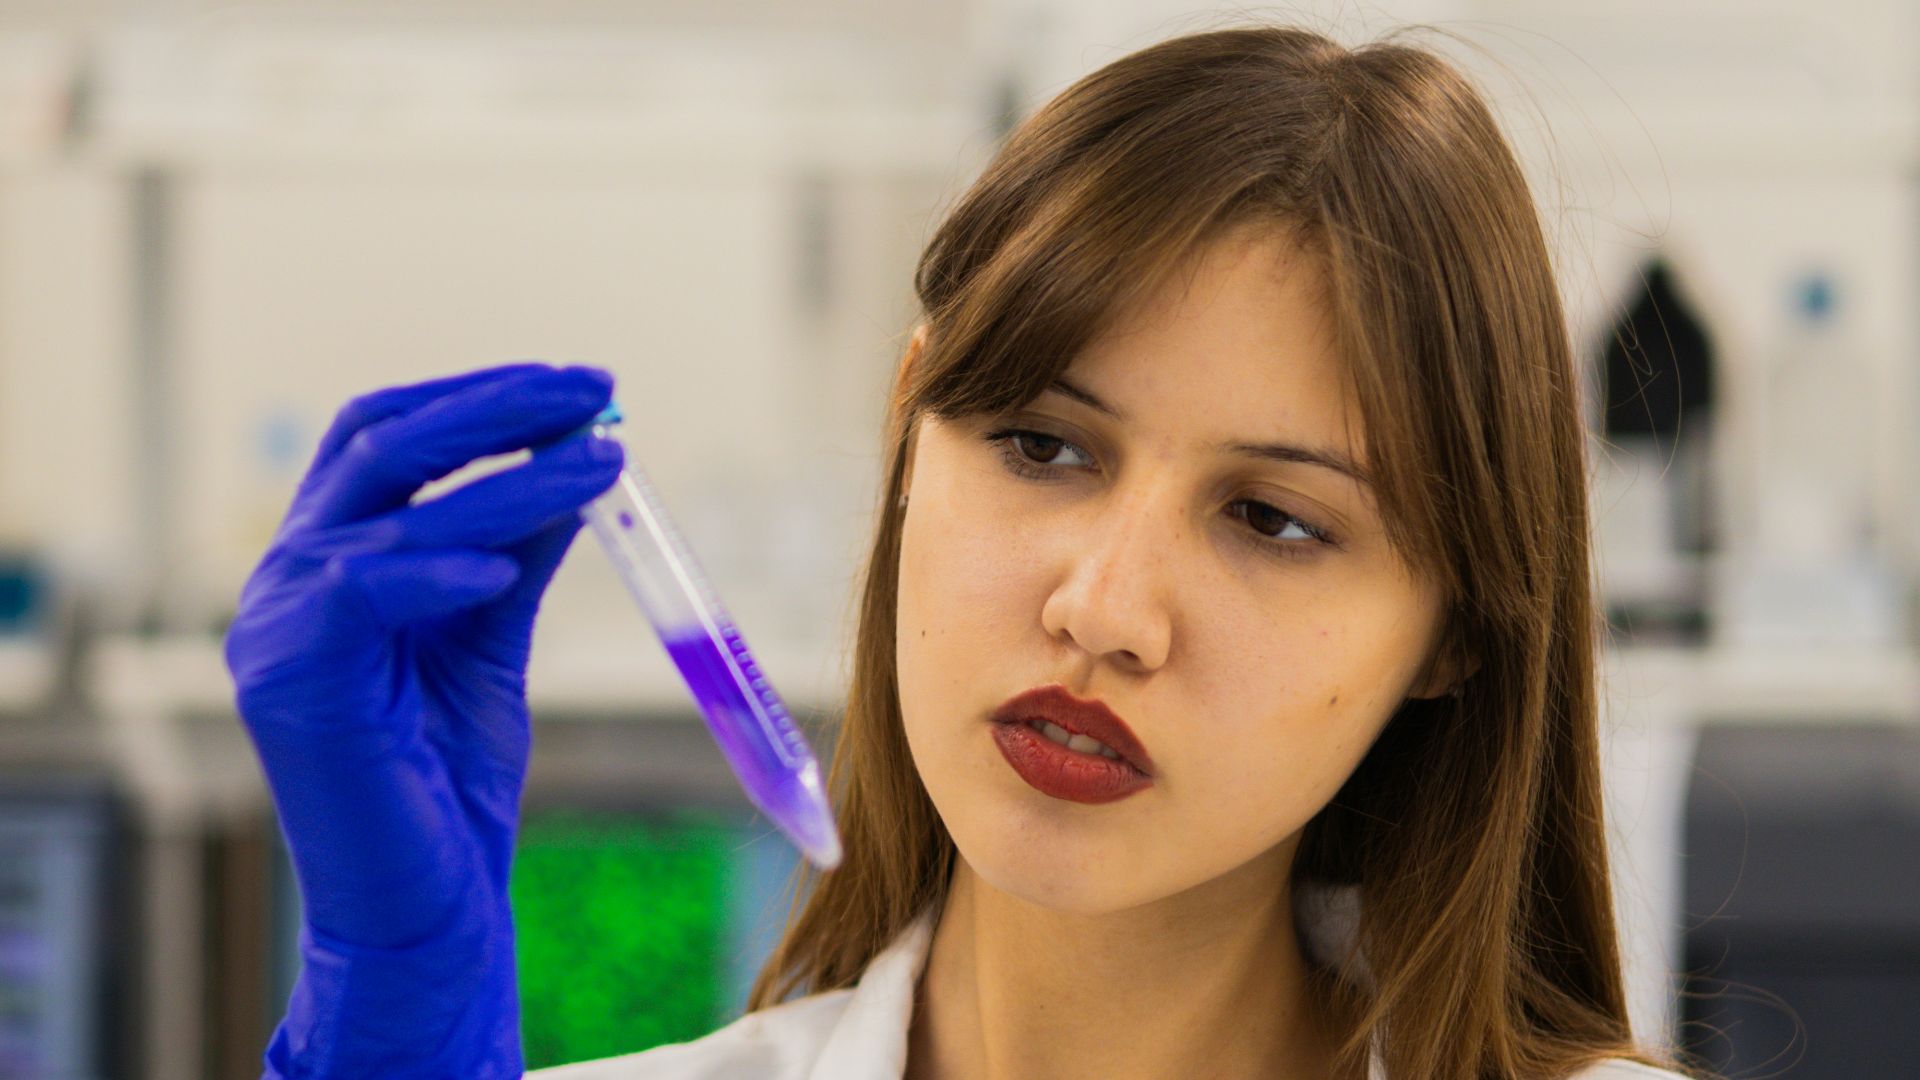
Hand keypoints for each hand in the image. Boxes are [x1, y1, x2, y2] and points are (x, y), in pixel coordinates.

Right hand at [225, 362, 622, 1077]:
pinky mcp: (288, 681)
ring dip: (506, 476)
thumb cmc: (451, 779)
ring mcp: (276, 627)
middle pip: (378, 443)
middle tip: (594, 390)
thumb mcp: (492, 637)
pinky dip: (432, 567)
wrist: (428, 904)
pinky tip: (502, 565)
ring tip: (602, 462)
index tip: (580, 386)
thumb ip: (517, 548)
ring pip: (391, 510)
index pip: (386, 435)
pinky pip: (357, 591)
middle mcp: (289, 579)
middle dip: (494, 407)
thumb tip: (578, 458)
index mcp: (330, 560)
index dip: (479, 396)